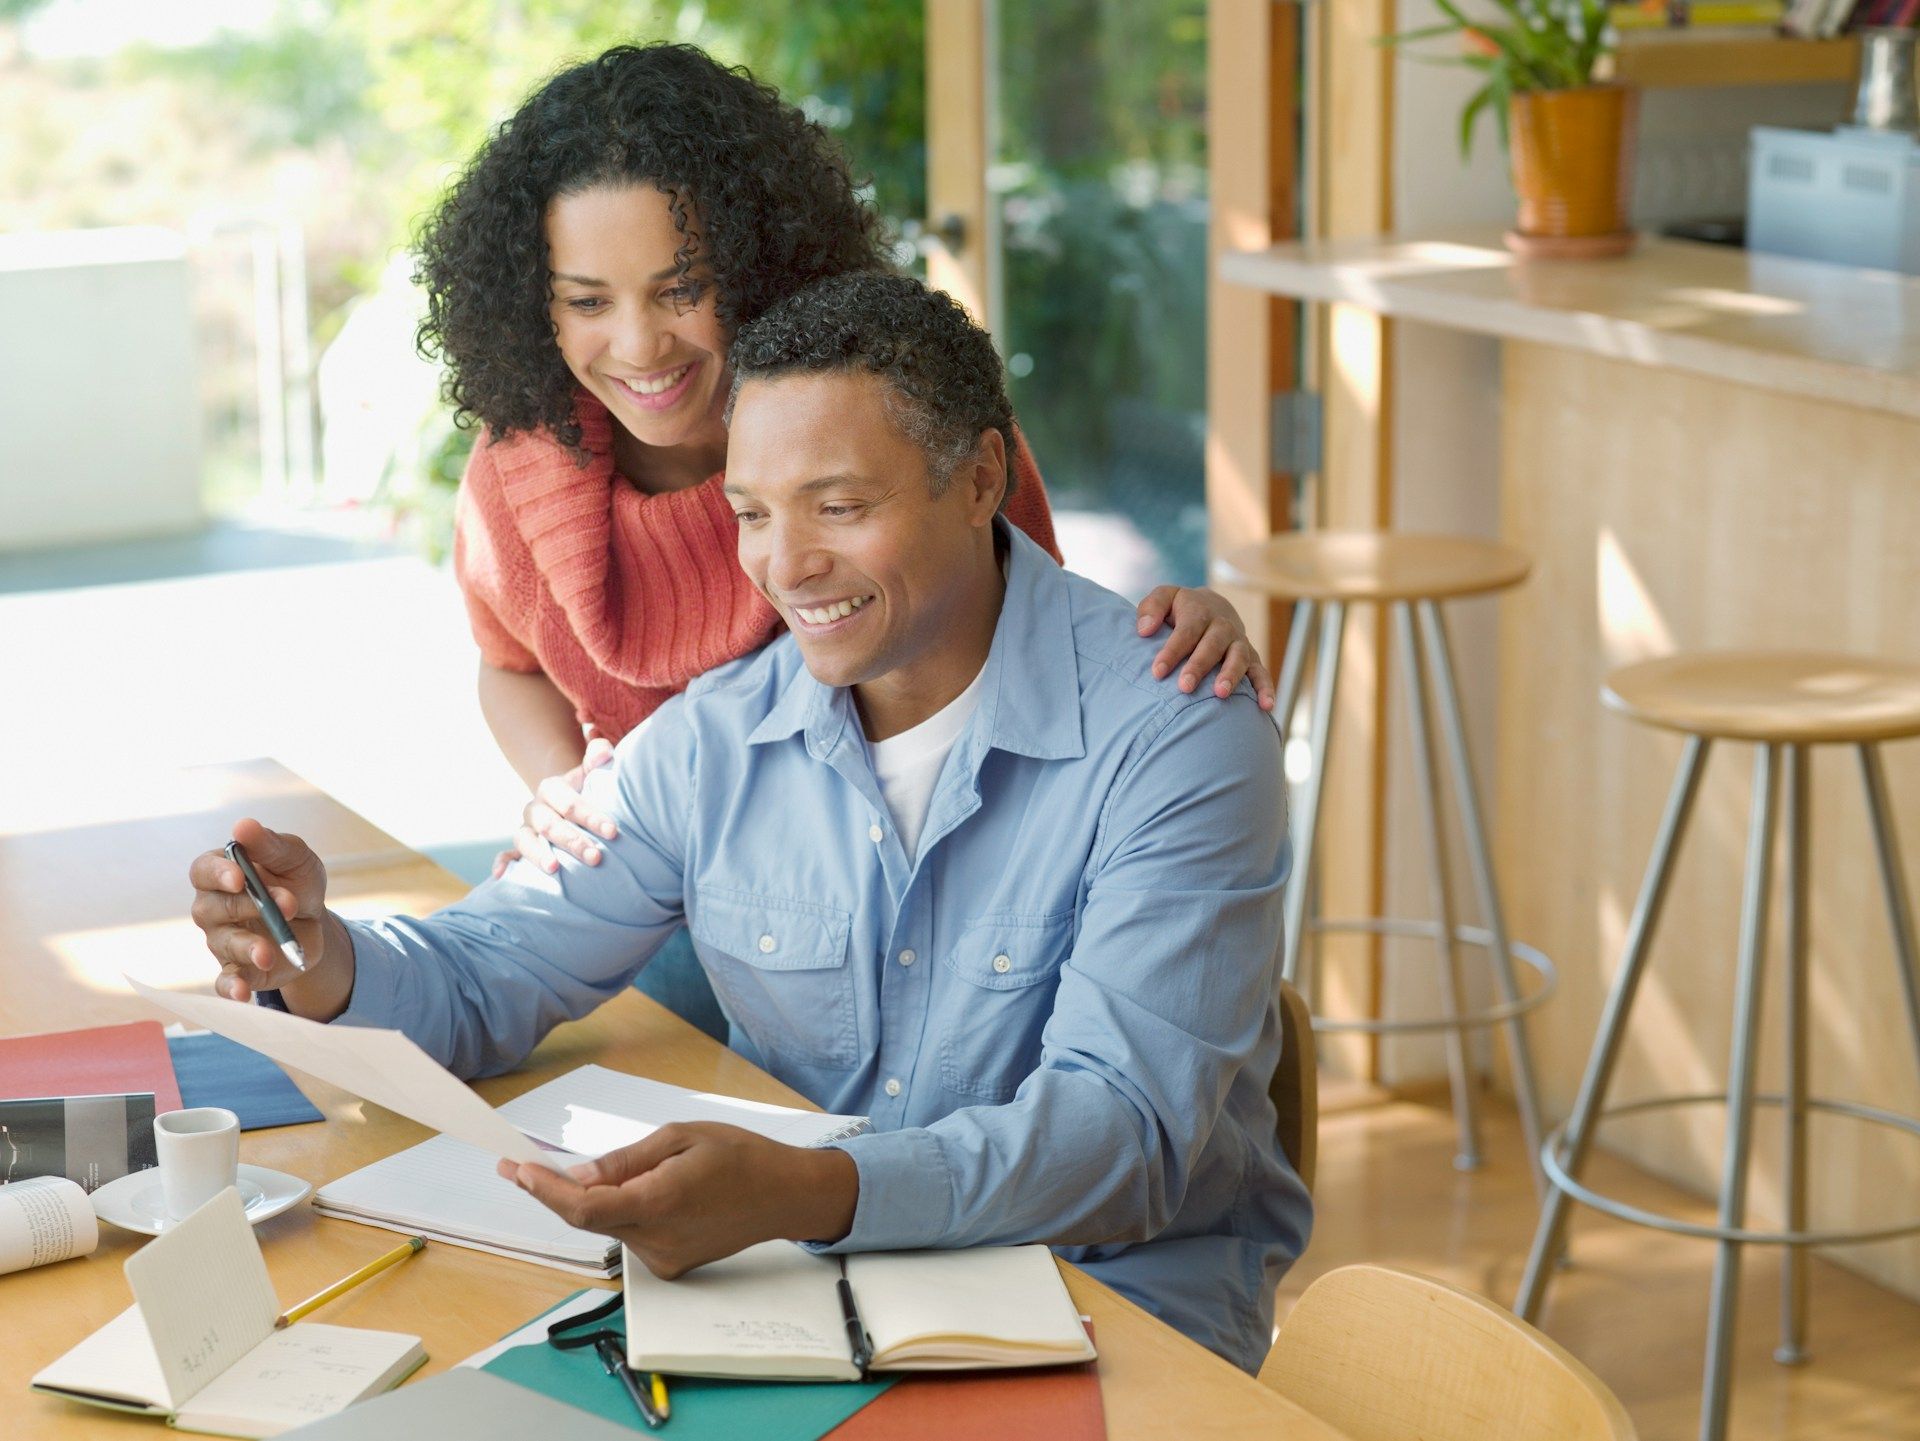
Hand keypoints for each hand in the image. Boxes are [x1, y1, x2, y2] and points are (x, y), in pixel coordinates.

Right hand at [187, 818, 344, 1005]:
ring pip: (224, 943)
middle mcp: (212, 908)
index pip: (203, 871)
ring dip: (248, 947)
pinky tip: (241, 993)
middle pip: (213, 908)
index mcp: (221, 874)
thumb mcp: (295, 858)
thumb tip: (242, 826)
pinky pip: (226, 981)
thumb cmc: (296, 881)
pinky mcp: (238, 969)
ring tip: (269, 951)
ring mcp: (222, 940)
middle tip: (287, 904)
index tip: (238, 878)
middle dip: (251, 906)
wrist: (315, 921)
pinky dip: (232, 988)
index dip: (217, 874)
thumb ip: (270, 845)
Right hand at [494, 737, 618, 878]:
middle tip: (596, 858)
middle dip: (573, 841)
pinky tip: (501, 876)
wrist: (566, 803)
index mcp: (552, 789)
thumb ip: (598, 757)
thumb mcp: (591, 773)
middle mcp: (535, 808)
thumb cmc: (586, 791)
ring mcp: (525, 828)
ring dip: (538, 855)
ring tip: (554, 869)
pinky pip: (506, 854)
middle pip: (550, 825)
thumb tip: (603, 752)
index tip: (613, 832)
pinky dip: (502, 863)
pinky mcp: (519, 847)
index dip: (591, 817)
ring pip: (525, 840)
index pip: (570, 803)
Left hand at [498, 1122, 858, 1278]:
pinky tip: (640, 1190)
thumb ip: (625, 1161)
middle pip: (589, 1219)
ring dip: (593, 1200)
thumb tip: (578, 1175)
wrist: (782, 1195)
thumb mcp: (681, 1137)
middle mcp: (657, 1240)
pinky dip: (621, 1212)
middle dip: (555, 1192)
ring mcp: (662, 1259)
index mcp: (659, 1202)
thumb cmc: (739, 1156)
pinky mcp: (669, 1266)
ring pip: (609, 1226)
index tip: (518, 1171)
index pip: (585, 1207)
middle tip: (524, 1167)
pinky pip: (630, 1235)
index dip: (546, 1191)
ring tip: (606, 1170)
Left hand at [1136, 585, 1275, 709]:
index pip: (1186, 632)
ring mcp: (1239, 642)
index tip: (1157, 672)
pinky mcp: (1252, 658)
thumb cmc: (1181, 609)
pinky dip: (1266, 688)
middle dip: (1199, 666)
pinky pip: (1261, 673)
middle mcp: (1222, 626)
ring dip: (1231, 675)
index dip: (1172, 651)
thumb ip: (1150, 609)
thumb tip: (1144, 630)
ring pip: (1239, 657)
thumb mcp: (1164, 598)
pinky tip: (1266, 707)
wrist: (1213, 606)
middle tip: (1185, 687)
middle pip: (1212, 645)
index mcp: (1200, 612)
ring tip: (1220, 694)